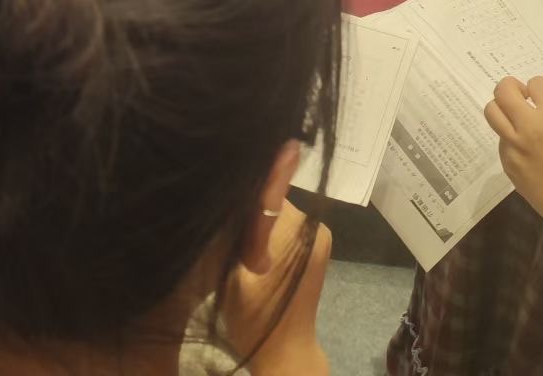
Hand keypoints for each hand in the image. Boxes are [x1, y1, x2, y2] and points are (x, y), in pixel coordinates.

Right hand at [224, 201, 331, 374]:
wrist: (285, 351)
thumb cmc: (254, 316)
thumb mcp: (233, 271)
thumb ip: (237, 228)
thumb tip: (230, 197)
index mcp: (295, 226)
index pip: (261, 190)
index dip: (237, 202)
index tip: (221, 219)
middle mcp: (314, 224)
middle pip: (271, 200)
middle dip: (249, 213)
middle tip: (228, 238)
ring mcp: (320, 234)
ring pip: (279, 213)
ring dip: (259, 224)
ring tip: (241, 248)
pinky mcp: (319, 245)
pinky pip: (289, 226)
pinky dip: (272, 233)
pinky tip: (256, 254)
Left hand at [485, 76, 542, 242]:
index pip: (536, 82)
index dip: (539, 86)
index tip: (542, 95)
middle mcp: (530, 126)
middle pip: (503, 91)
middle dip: (510, 87)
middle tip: (521, 96)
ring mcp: (514, 146)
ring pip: (492, 112)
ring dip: (502, 109)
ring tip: (516, 119)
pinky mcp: (507, 163)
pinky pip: (501, 140)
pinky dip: (509, 138)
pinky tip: (524, 149)